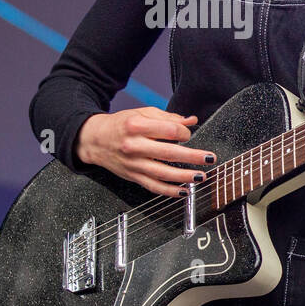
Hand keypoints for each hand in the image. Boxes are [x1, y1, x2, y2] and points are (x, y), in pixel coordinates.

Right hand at [75, 107, 214, 196]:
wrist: (95, 140)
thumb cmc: (121, 124)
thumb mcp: (142, 113)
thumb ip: (167, 117)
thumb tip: (191, 120)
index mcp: (137, 126)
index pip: (168, 130)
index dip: (184, 133)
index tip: (187, 134)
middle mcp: (134, 146)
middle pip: (169, 152)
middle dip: (192, 156)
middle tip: (209, 158)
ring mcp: (133, 163)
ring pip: (163, 173)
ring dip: (184, 176)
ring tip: (201, 176)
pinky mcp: (133, 176)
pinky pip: (153, 186)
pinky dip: (169, 191)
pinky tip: (183, 191)